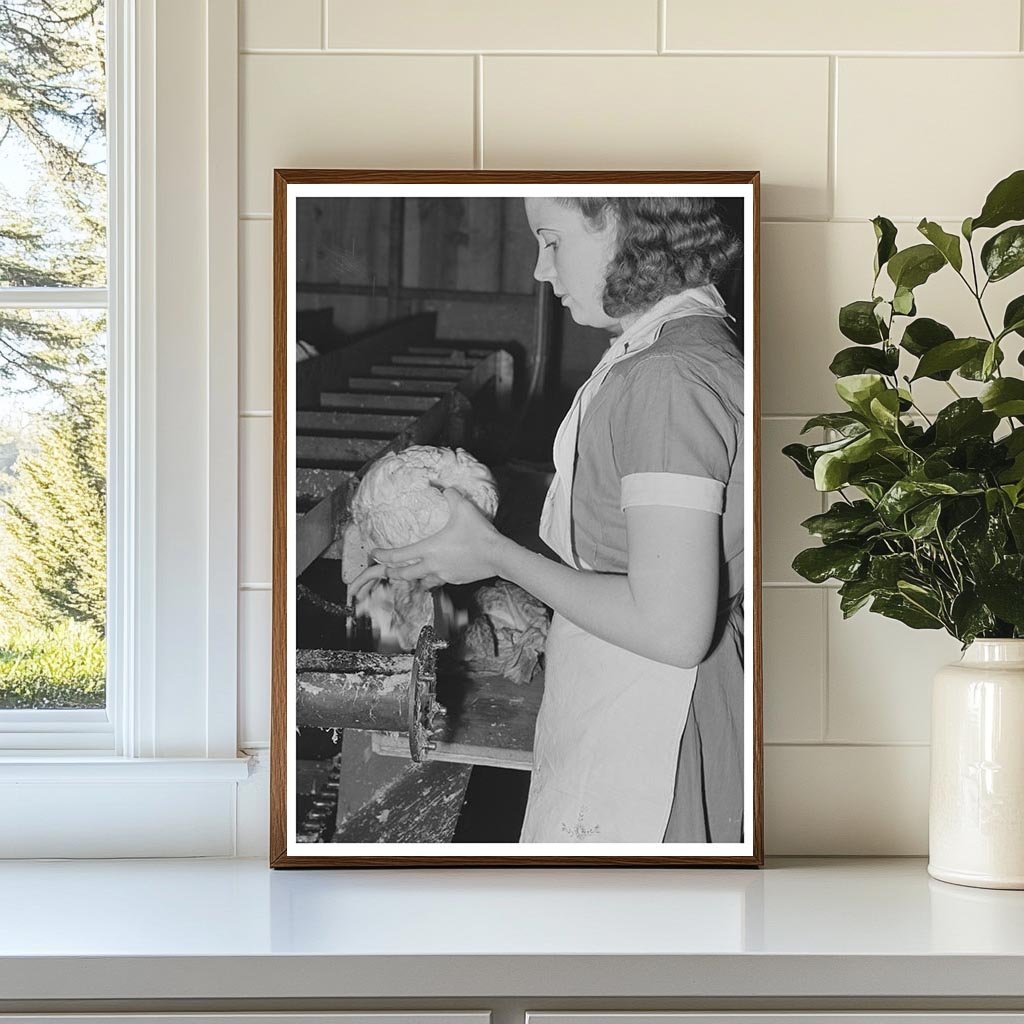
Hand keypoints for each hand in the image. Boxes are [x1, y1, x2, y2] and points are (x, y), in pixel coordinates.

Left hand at [348, 487, 505, 601]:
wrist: (498, 555)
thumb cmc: (479, 533)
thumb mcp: (463, 507)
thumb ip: (450, 495)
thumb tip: (444, 487)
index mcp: (429, 549)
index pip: (398, 555)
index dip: (382, 555)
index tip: (374, 553)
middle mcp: (432, 565)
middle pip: (404, 574)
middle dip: (391, 573)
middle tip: (384, 570)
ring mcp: (444, 575)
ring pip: (420, 582)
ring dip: (412, 578)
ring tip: (409, 574)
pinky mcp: (455, 580)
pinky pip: (437, 582)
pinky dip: (431, 579)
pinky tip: (435, 574)